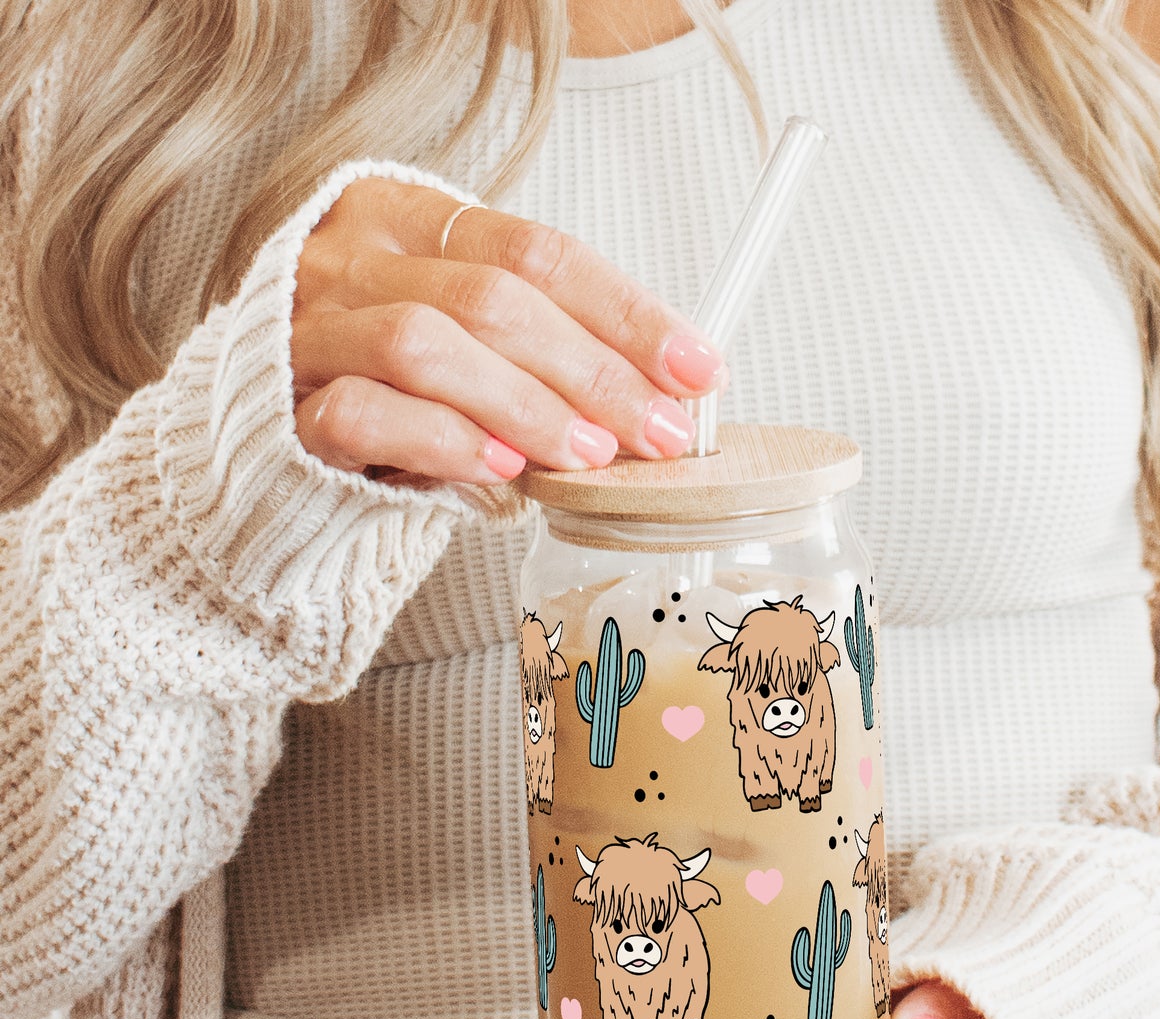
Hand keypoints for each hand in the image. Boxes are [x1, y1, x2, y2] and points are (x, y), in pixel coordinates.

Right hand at [291, 177, 726, 488]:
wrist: (270, 432)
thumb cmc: (396, 383)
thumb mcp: (473, 338)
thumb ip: (549, 341)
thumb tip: (669, 386)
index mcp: (408, 217)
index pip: (537, 250)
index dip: (626, 311)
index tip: (697, 367)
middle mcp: (354, 257)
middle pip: (492, 296)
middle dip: (593, 369)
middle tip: (656, 431)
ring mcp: (311, 329)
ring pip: (426, 344)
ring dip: (527, 403)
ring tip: (588, 453)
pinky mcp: (286, 408)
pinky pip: (362, 412)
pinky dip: (444, 439)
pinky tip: (502, 467)